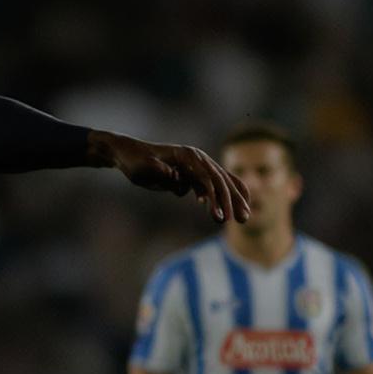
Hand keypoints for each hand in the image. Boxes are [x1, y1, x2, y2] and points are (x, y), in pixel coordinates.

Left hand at [90, 133, 250, 223]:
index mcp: (188, 156)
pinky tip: (225, 210)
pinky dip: (222, 195)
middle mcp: (196, 159)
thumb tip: (177, 178)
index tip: (221, 217)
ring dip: (234, 199)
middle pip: (221, 180)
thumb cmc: (134, 161)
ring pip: (222, 182)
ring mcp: (196, 164)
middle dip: (233, 201)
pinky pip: (213, 184)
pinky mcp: (192, 173)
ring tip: (244, 218)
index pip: (208, 179)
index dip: (216, 199)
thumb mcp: (143, 167)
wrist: (127, 153)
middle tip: (243, 220)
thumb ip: (160, 172)